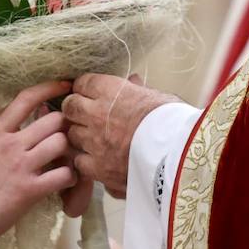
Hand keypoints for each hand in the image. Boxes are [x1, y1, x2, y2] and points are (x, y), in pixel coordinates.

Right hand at [0, 81, 78, 241]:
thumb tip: (27, 115)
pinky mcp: (31, 189)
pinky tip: (65, 179)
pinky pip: (63, 175)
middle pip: (52, 120)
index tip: (65, 85)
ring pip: (60, 143)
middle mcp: (11, 144)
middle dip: (63, 126)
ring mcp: (22, 166)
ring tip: (66, 158)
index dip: (49, 88)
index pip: (26, 99)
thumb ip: (3, 132)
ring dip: (68, 150)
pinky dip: (70, 176)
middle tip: (66, 135)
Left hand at [63, 74, 178, 198]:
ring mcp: (94, 142)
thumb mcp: (159, 98)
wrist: (179, 155)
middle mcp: (96, 114)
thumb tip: (132, 81)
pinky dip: (85, 161)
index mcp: (111, 91)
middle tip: (86, 116)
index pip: (82, 83)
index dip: (85, 89)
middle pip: (69, 107)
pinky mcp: (98, 168)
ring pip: (71, 134)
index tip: (90, 93)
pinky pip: (79, 162)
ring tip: (94, 140)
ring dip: (80, 136)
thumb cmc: (174, 122)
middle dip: (75, 110)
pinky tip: (98, 162)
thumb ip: (139, 90)